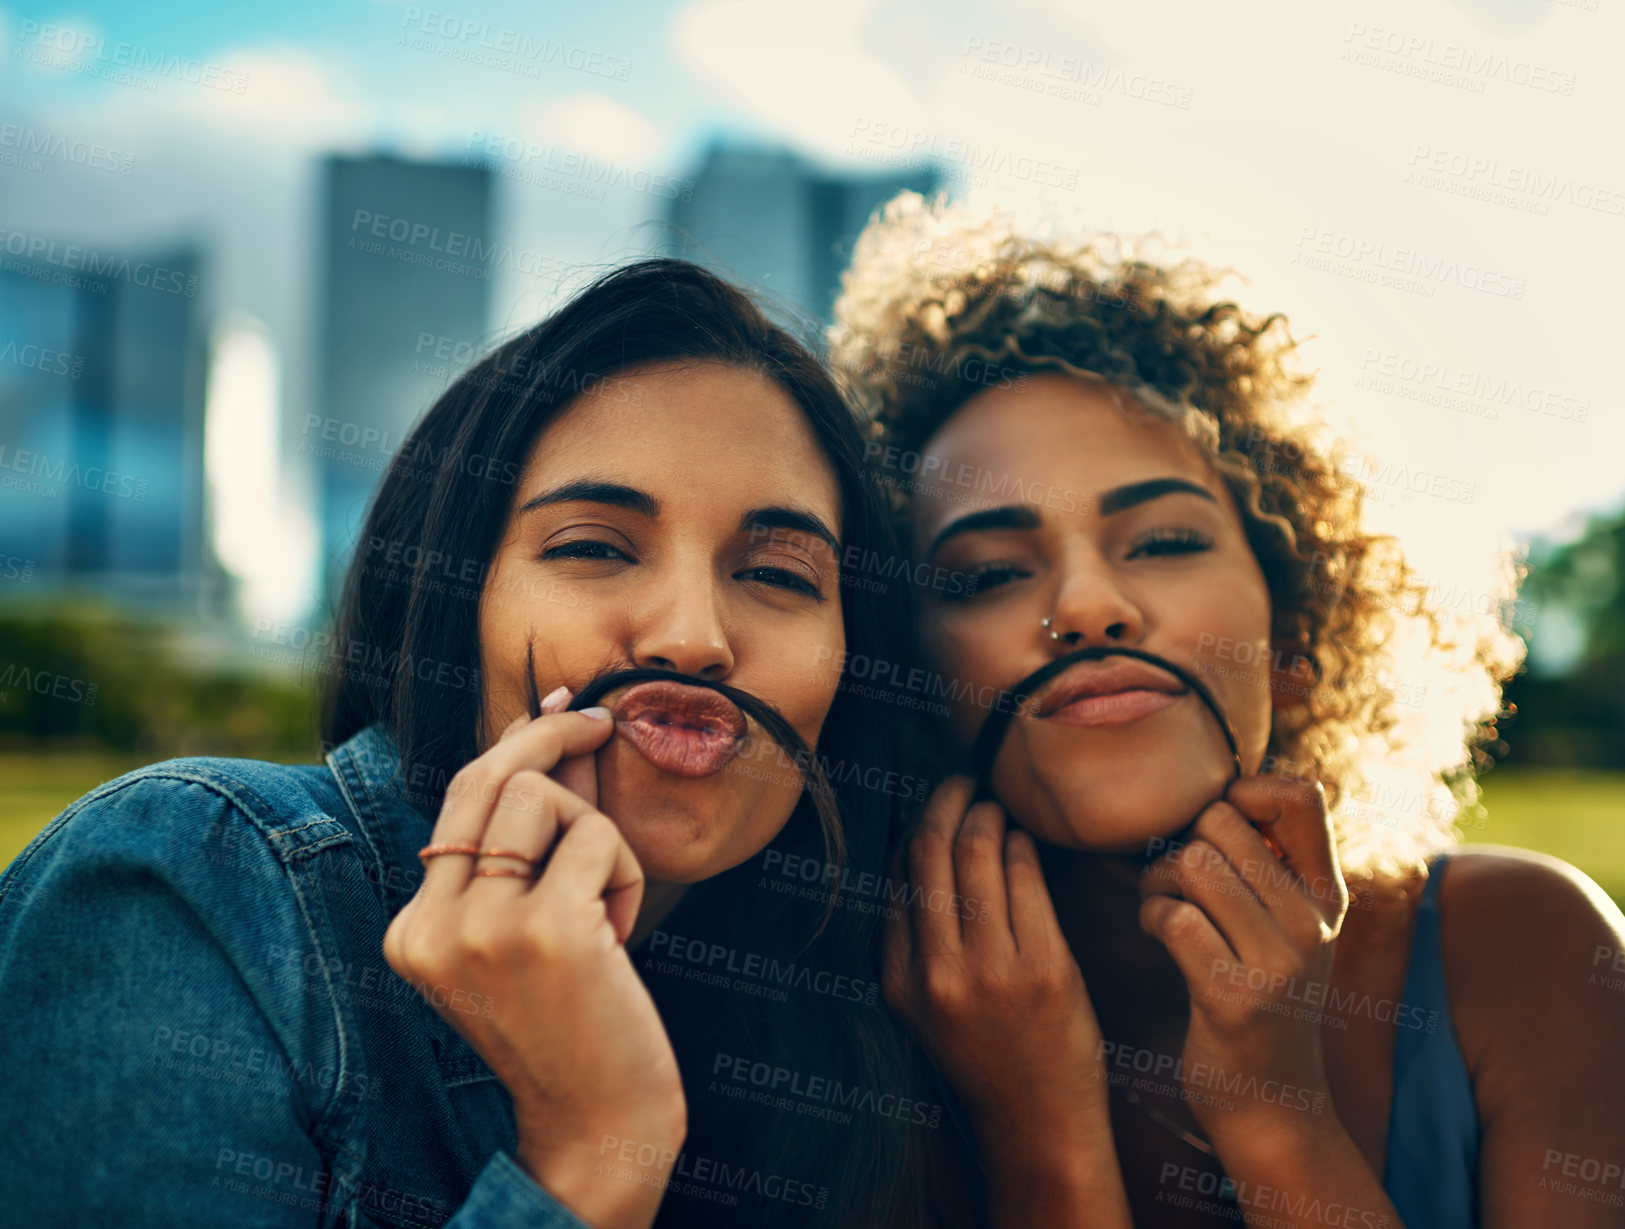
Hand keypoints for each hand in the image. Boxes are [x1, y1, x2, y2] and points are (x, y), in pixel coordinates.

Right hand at [383, 709, 683, 1228]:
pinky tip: (620, 933)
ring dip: (598, 834)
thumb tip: (559, 723)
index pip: (459, 797)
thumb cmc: (575, 1018)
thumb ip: (533, 835)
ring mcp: (482, 928)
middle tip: (601, 721)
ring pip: (545, 797)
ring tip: (605, 904)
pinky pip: (596, 837)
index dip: (516, 740)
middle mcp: (431, 925)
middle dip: (554, 734)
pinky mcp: (543, 931)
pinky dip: (624, 871)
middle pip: (490, 776)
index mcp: (413, 927)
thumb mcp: (531, 923)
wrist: (597, 1121)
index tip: (562, 706)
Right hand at [882, 777, 1114, 1171]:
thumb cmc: (983, 1057)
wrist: (1038, 1123)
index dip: (915, 827)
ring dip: (989, 816)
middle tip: (964, 781)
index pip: (896, 877)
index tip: (933, 806)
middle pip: (932, 852)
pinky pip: (1028, 879)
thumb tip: (911, 855)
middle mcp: (940, 971)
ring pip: (980, 854)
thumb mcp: (920, 1008)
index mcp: (901, 981)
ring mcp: (994, 970)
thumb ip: (909, 940)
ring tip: (996, 805)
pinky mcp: (1047, 968)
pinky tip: (1025, 840)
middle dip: (948, 801)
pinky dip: (1023, 847)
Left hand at [1139, 775, 1347, 1156]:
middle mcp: (1311, 923)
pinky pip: (1172, 915)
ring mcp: (1277, 961)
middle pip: (1219, 823)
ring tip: (1166, 906)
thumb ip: (1273, 861)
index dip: (1242, 792)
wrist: (1271, 1104)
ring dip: (1157, 881)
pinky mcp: (1233, 996)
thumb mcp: (1289, 926)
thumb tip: (1226, 786)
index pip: (1300, 794)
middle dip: (1180, 843)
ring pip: (1192, 864)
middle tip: (1177, 881)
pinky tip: (1159, 936)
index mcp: (1327, 895)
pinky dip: (1149, 916)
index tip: (1219, 832)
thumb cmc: (1260, 994)